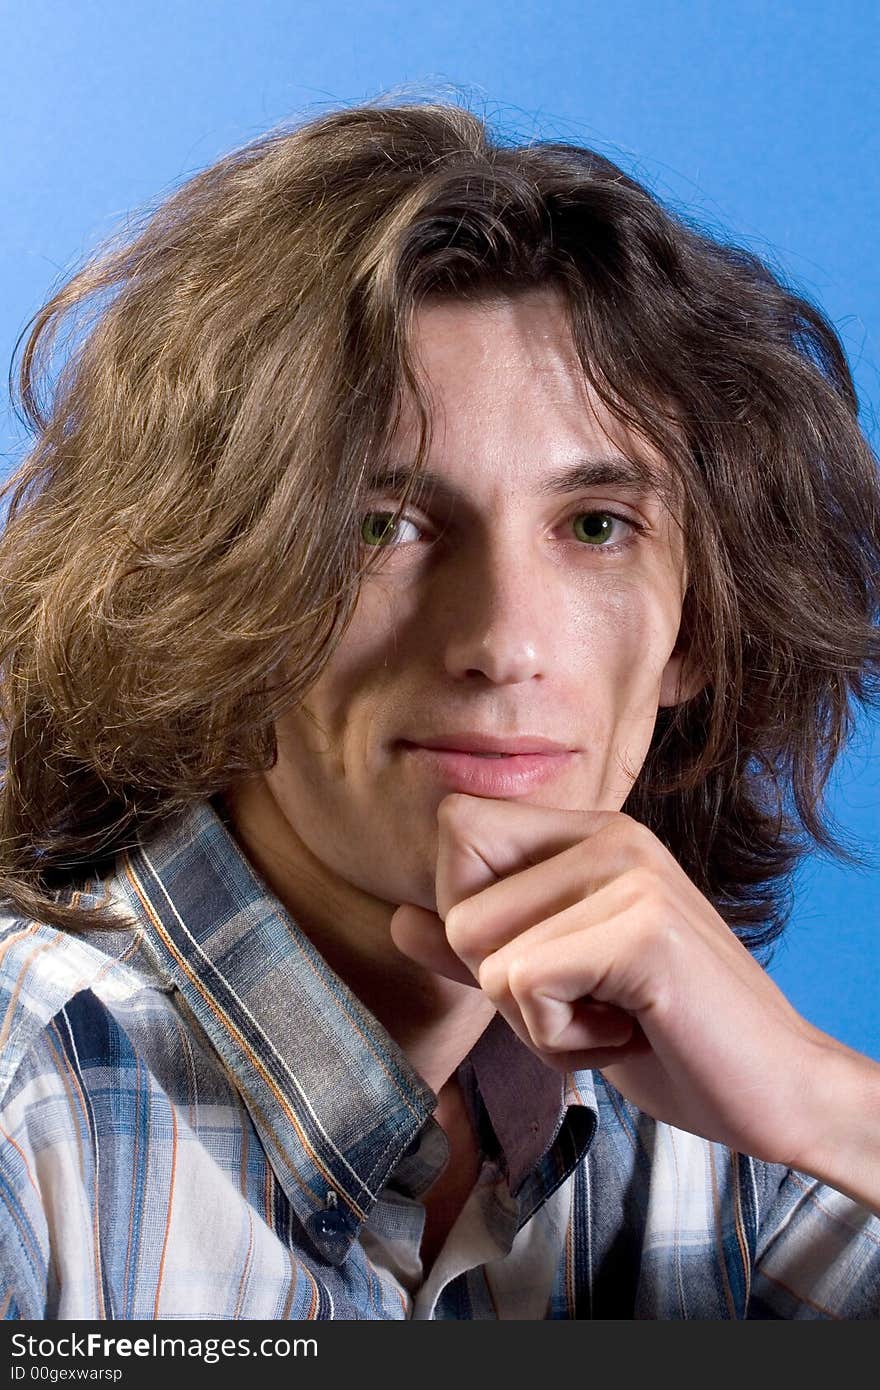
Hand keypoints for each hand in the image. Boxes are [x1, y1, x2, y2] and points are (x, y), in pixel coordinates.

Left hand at [390, 793, 829, 1168]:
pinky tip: (628, 1034)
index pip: (458, 827)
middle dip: (499, 981)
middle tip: (584, 999)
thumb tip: (397, 918)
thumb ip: (484, 945)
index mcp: (595, 834)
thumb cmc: (670, 1036)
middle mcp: (612, 836)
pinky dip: (560, 1041)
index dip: (467, 912)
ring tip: (612, 1017)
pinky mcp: (640, 927)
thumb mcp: (561, 985)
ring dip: (533, 1021)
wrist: (779, 1091)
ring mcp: (630, 874)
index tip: (542, 961)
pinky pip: (520, 986)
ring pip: (482, 953)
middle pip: (457, 900)